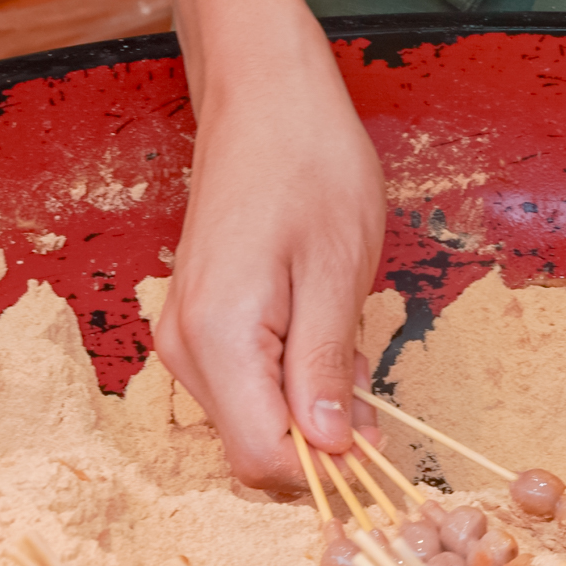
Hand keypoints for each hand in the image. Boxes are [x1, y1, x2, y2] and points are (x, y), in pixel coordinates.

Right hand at [156, 73, 384, 488]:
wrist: (265, 98)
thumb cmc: (310, 165)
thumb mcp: (338, 270)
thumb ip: (327, 366)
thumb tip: (331, 446)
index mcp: (221, 336)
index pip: (261, 458)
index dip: (324, 467)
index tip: (378, 441)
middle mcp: (187, 346)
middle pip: (253, 447)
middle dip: (321, 439)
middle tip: (376, 389)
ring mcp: (187, 336)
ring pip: (252, 418)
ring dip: (310, 407)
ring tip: (350, 342)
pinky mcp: (200, 325)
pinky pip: (247, 385)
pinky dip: (292, 380)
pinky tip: (324, 333)